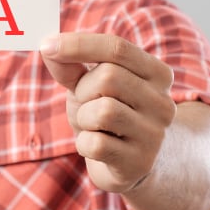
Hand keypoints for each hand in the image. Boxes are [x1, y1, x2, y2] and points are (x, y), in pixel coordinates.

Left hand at [40, 33, 175, 193]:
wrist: (132, 165)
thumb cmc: (109, 114)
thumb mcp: (90, 85)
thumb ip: (71, 65)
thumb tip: (48, 46)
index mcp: (157, 74)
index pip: (117, 48)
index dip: (79, 44)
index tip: (46, 45)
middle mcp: (163, 102)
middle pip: (108, 77)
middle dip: (83, 89)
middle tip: (86, 103)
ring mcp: (155, 134)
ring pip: (103, 111)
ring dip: (84, 117)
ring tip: (93, 125)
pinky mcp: (139, 163)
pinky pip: (96, 144)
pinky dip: (83, 143)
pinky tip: (95, 146)